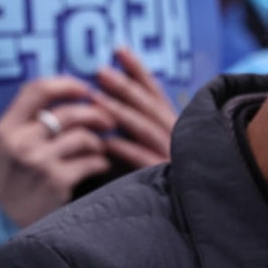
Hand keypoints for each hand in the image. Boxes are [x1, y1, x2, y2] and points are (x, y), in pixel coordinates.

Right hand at [0, 76, 115, 227]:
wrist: (13, 228)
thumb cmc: (16, 182)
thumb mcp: (7, 148)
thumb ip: (27, 121)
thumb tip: (70, 91)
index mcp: (5, 128)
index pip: (37, 90)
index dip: (66, 84)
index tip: (85, 89)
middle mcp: (19, 142)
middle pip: (67, 112)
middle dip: (95, 113)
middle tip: (107, 120)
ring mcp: (37, 162)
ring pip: (82, 136)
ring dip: (98, 141)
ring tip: (98, 149)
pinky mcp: (56, 181)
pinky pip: (91, 160)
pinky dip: (100, 162)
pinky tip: (97, 166)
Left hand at [91, 46, 176, 167]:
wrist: (164, 219)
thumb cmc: (140, 177)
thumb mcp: (134, 144)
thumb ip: (123, 122)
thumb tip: (93, 96)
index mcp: (170, 124)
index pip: (153, 91)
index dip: (137, 70)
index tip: (117, 48)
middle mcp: (175, 136)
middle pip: (148, 105)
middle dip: (124, 86)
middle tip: (100, 71)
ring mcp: (171, 155)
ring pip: (144, 128)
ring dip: (119, 113)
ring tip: (95, 100)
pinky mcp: (164, 177)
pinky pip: (142, 160)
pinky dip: (123, 150)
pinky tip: (104, 144)